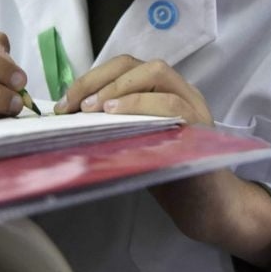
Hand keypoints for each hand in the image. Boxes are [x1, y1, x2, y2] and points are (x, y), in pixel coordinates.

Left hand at [54, 56, 270, 265]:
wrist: (205, 207)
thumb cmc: (168, 176)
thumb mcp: (136, 144)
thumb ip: (115, 125)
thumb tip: (72, 116)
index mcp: (163, 91)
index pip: (125, 66)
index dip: (92, 77)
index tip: (65, 102)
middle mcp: (181, 90)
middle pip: (137, 64)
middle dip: (99, 79)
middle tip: (73, 105)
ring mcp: (194, 105)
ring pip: (156, 73)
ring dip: (118, 88)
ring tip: (91, 108)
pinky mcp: (200, 125)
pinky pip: (170, 103)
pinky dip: (139, 103)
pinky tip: (115, 114)